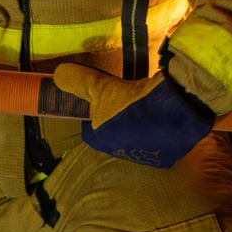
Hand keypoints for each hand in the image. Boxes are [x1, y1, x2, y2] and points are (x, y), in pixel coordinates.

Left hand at [53, 64, 213, 167]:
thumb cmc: (130, 103)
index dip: (96, 112)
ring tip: (146, 104)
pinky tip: (163, 112)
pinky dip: (160, 128)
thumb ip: (79, 82)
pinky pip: (159, 141)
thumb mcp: (100, 87)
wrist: (173, 112)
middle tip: (126, 99)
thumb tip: (58, 75)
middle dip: (119, 119)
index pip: (91, 129)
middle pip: (115, 133)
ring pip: (138, 138)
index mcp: (101, 142)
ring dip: (140, 124)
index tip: (105, 98)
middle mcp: (122, 154)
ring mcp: (147, 156)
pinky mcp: (168, 155)